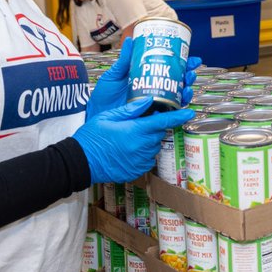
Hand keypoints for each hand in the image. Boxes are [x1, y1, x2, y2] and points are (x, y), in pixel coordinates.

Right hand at [73, 97, 195, 183]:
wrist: (81, 162)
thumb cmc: (91, 137)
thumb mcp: (108, 116)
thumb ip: (130, 109)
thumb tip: (149, 100)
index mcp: (135, 131)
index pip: (163, 122)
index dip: (178, 117)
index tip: (190, 112)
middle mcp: (141, 147)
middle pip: (159, 133)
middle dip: (154, 127)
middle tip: (140, 123)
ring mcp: (140, 161)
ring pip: (154, 146)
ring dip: (148, 140)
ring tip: (130, 137)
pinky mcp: (137, 170)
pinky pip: (148, 159)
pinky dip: (143, 153)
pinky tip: (128, 150)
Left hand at [87, 37, 201, 117]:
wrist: (95, 115)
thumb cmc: (103, 96)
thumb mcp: (114, 75)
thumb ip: (124, 61)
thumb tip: (131, 40)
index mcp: (146, 76)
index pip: (169, 68)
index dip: (183, 63)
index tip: (192, 58)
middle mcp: (153, 89)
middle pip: (177, 81)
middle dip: (189, 76)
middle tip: (191, 72)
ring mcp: (153, 102)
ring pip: (177, 96)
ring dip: (186, 90)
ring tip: (187, 86)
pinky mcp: (151, 115)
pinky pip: (169, 112)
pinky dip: (178, 106)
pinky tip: (181, 102)